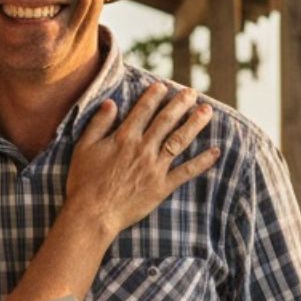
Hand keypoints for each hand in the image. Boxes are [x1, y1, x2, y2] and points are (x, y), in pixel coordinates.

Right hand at [64, 82, 218, 238]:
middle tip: (192, 92)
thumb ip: (98, 124)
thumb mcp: (84, 147)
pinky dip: (202, 162)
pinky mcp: (162, 187)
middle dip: (180, 104)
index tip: (164, 86)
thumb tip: (110, 103)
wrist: (93, 214)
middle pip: (166, 121)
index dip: (154, 96)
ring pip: (179, 140)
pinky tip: (215, 152)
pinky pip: (186, 171)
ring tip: (208, 111)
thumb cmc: (84, 182)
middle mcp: (143, 149)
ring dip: (195, 124)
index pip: (143, 111)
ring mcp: (155, 167)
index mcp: (124, 138)